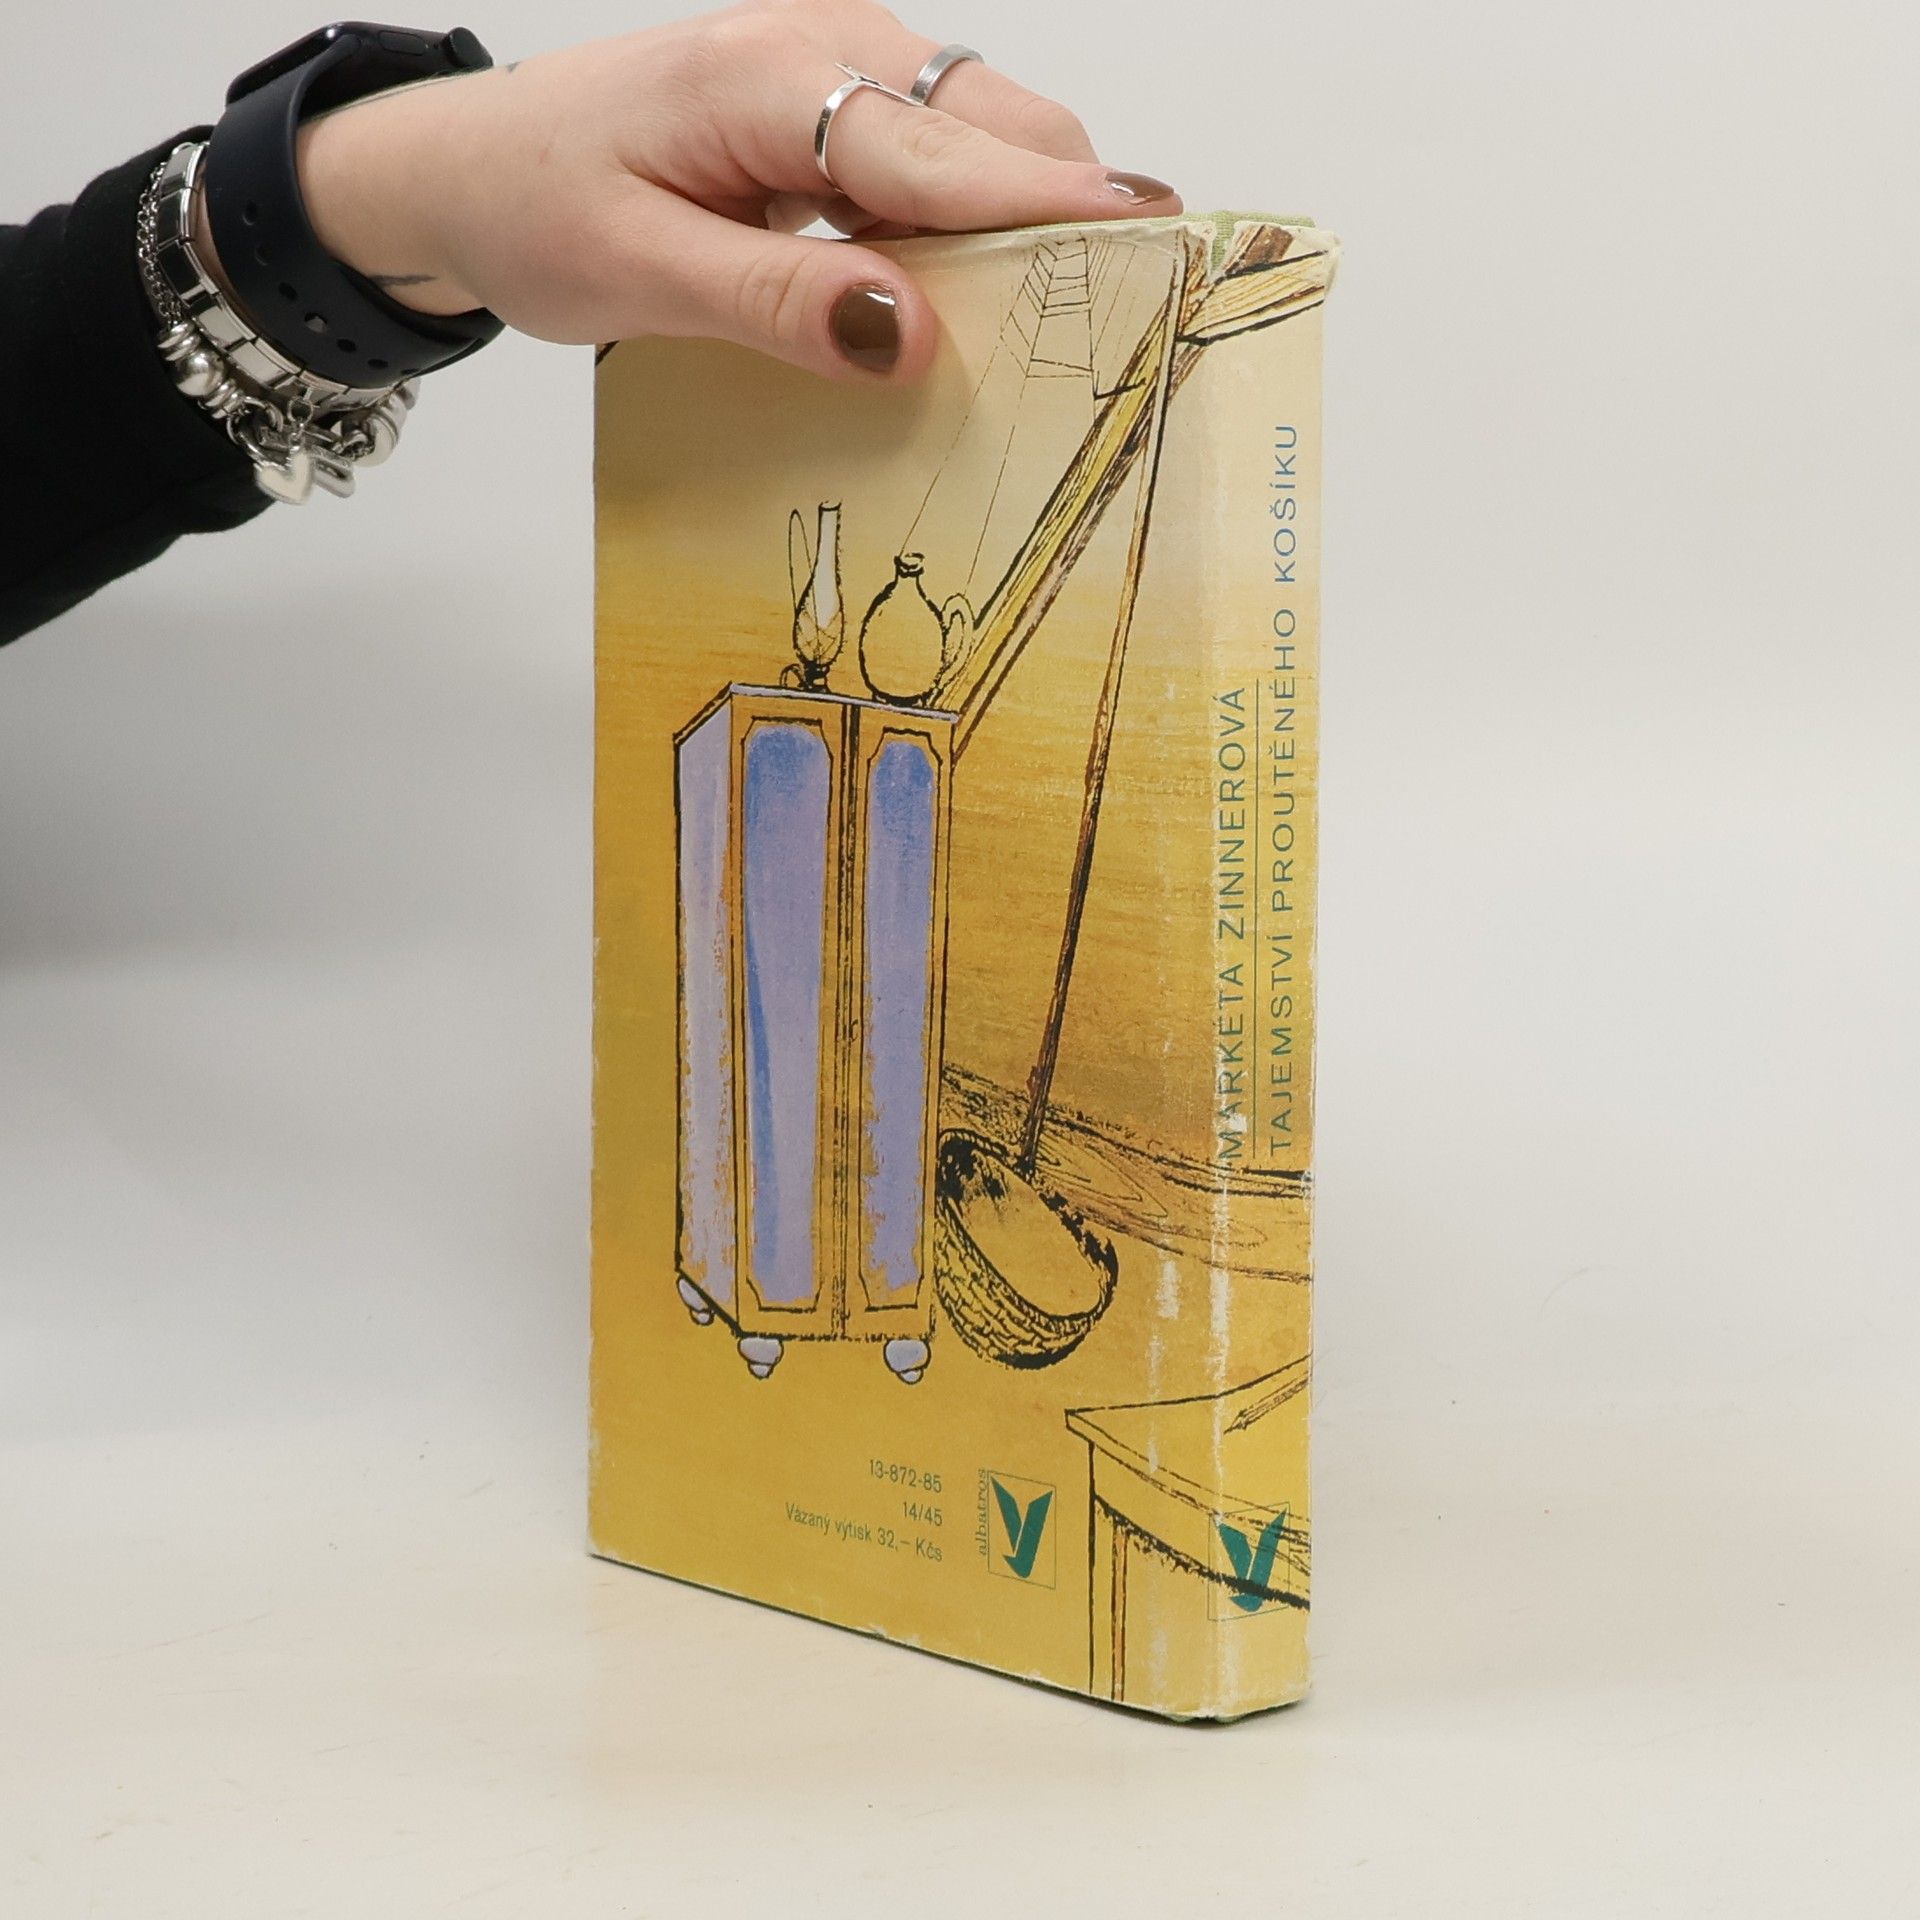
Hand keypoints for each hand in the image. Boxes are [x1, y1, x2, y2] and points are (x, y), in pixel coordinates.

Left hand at [286, 2, 1181, 381]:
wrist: (466, 165)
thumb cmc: (533, 204)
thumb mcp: (635, 270)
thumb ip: (773, 299)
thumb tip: (907, 336)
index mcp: (773, 76)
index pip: (942, 149)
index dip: (1051, 206)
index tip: (1157, 248)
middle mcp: (827, 50)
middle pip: (998, 126)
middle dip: (1067, 218)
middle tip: (1119, 328)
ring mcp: (839, 73)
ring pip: (983, 142)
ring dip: (1025, 230)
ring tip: (1059, 333)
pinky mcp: (838, 112)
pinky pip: (942, 164)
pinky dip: (977, 229)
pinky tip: (974, 302)